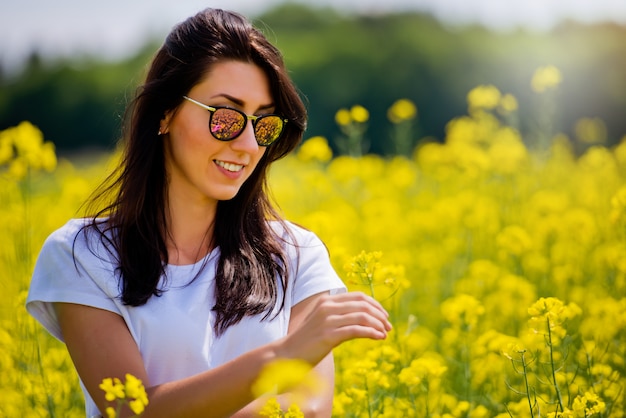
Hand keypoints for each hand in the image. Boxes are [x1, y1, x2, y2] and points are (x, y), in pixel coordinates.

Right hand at [277, 292, 391, 365]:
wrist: (287, 354)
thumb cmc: (307, 340)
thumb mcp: (322, 321)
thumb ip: (338, 315)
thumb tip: (362, 316)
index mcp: (327, 300)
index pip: (358, 296)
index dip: (375, 305)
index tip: (384, 316)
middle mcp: (327, 306)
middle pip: (363, 305)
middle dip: (380, 315)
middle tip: (388, 326)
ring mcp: (327, 320)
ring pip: (362, 317)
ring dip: (378, 325)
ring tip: (385, 333)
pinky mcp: (329, 335)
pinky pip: (357, 331)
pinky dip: (372, 333)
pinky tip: (379, 338)